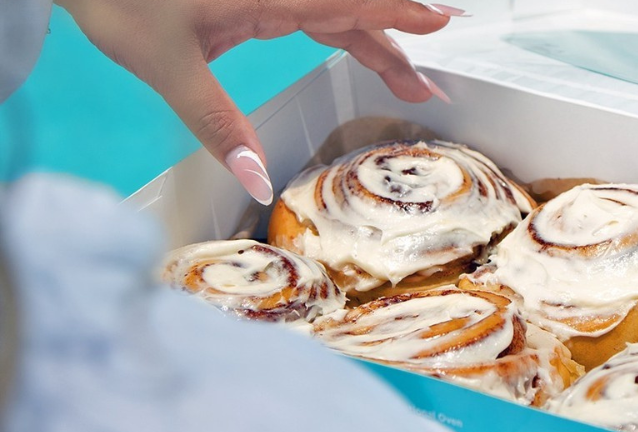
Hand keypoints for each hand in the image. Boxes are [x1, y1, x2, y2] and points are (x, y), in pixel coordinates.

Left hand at [54, 0, 463, 203]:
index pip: (349, 0)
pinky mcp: (253, 2)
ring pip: (339, 13)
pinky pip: (316, 15)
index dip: (401, 9)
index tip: (446, 22)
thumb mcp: (165, 64)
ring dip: (377, 45)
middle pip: (354, 10)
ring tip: (411, 81)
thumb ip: (218, 123)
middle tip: (433, 84)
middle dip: (400, 43)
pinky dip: (346, 35)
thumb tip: (258, 181)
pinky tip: (362, 53)